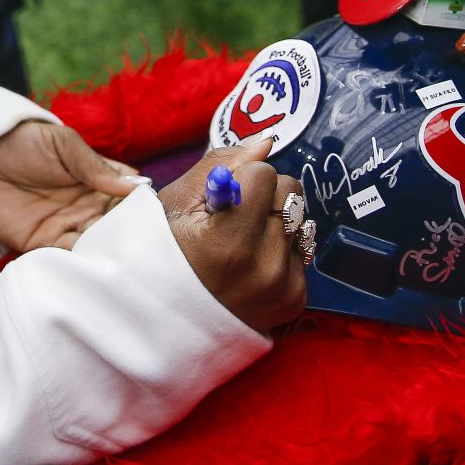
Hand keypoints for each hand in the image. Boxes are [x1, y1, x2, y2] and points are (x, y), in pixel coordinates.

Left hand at [0, 120, 143, 251]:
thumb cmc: (21, 142)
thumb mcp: (63, 144)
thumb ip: (95, 166)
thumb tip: (134, 187)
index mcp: (96, 178)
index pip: (129, 195)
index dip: (143, 204)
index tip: (156, 214)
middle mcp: (86, 205)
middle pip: (117, 224)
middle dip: (130, 233)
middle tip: (146, 244)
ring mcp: (65, 225)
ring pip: (97, 243)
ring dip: (109, 250)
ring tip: (126, 258)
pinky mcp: (42, 243)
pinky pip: (68, 256)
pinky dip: (82, 260)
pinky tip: (96, 262)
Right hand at [156, 139, 306, 330]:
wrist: (163, 322)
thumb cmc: (162, 255)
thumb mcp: (175, 204)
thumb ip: (221, 165)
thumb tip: (267, 142)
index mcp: (230, 241)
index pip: (265, 174)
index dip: (241, 180)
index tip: (221, 200)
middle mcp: (264, 268)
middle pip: (290, 193)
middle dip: (265, 196)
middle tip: (233, 219)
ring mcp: (283, 287)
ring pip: (301, 220)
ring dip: (276, 223)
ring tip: (242, 245)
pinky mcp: (295, 299)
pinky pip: (301, 251)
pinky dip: (280, 251)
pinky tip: (252, 265)